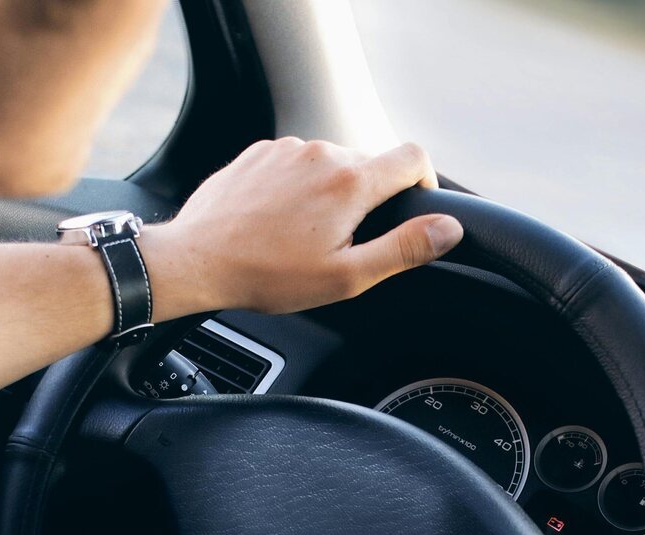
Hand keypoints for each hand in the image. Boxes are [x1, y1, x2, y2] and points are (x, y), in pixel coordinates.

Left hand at [142, 138, 463, 318]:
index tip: (413, 207)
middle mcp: (322, 152)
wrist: (196, 260)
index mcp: (351, 181)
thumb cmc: (267, 275)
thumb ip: (403, 249)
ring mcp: (287, 148)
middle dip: (367, 200)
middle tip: (342, 243)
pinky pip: (294, 164)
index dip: (424, 182)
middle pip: (369, 164)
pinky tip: (277, 222)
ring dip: (329, 194)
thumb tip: (448, 229)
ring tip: (303, 237)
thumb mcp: (345, 276)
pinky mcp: (259, 153)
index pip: (414, 157)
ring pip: (329, 164)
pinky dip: (297, 188)